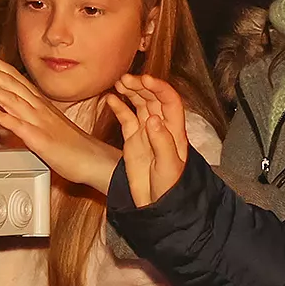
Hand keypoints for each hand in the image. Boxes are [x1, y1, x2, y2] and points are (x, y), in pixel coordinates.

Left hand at [0, 50, 120, 191]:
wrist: (94, 159)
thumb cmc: (72, 144)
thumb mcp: (48, 122)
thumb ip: (29, 112)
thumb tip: (7, 107)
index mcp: (39, 102)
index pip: (13, 76)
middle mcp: (38, 107)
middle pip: (9, 82)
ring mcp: (39, 122)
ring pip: (11, 99)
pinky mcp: (40, 139)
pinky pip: (19, 126)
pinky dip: (3, 116)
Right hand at [108, 74, 188, 206]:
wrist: (156, 206)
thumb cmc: (169, 189)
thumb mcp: (168, 167)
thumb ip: (162, 143)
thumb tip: (152, 119)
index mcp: (174, 132)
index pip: (169, 101)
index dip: (159, 88)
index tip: (145, 79)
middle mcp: (160, 128)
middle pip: (153, 99)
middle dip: (141, 85)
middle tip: (125, 79)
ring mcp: (146, 133)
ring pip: (140, 105)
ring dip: (131, 92)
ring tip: (119, 83)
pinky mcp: (132, 141)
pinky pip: (126, 119)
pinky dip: (119, 107)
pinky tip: (110, 99)